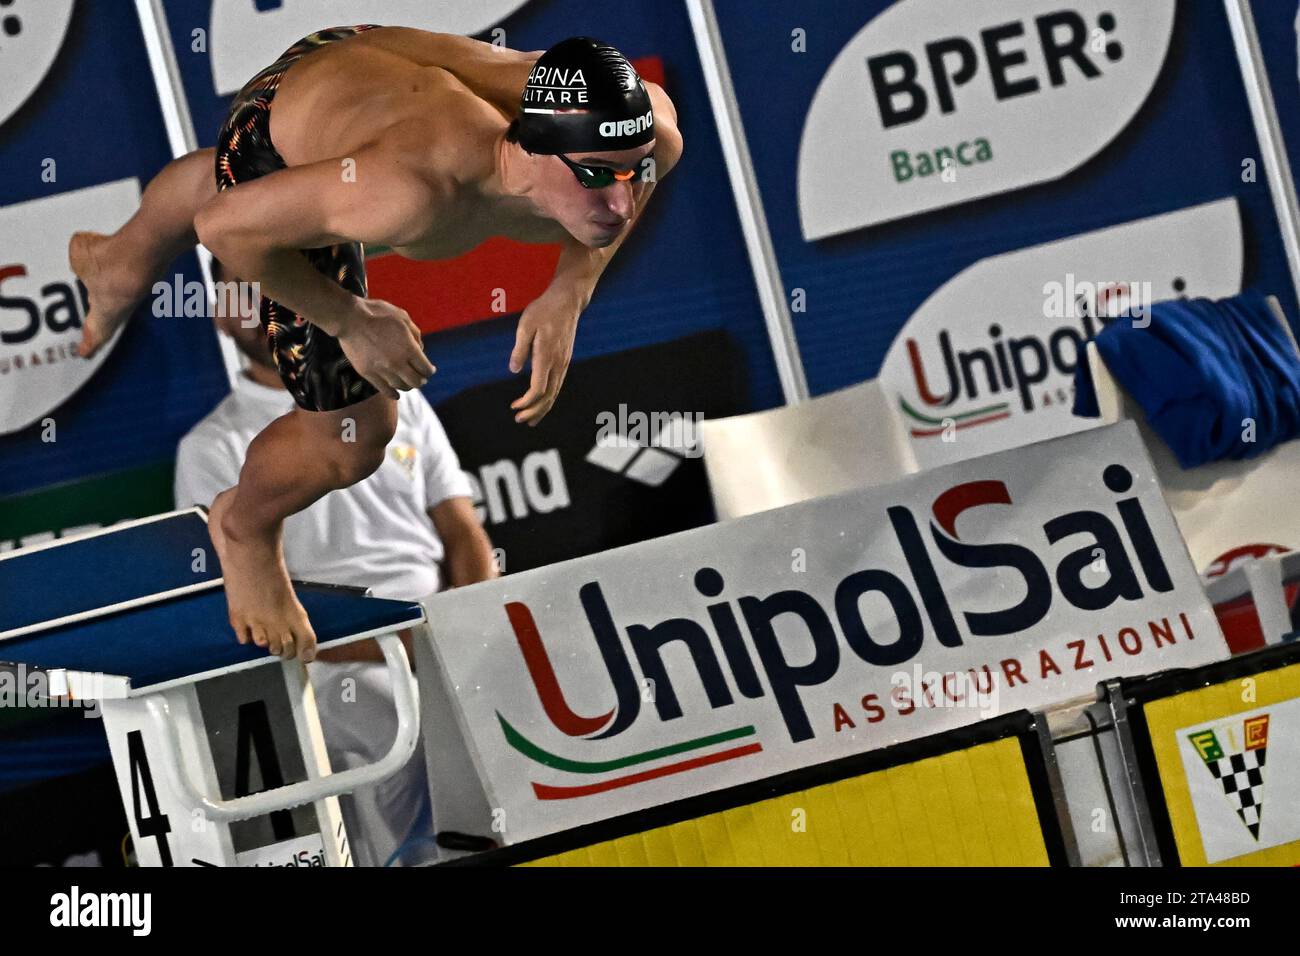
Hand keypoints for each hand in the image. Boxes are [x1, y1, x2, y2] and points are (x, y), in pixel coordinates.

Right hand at [337, 298, 435, 398]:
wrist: (350, 319)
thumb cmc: (377, 314)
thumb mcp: (402, 317)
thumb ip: (415, 334)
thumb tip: (420, 348)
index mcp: (409, 349)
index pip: (426, 369)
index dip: (430, 370)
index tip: (429, 370)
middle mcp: (398, 363)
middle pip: (416, 381)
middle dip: (421, 380)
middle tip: (421, 378)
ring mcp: (382, 370)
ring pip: (401, 386)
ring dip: (408, 386)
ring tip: (408, 383)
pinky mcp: (368, 374)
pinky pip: (384, 390)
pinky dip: (393, 394)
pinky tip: (396, 394)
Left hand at [509, 288, 580, 425]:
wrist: (568, 301)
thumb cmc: (544, 311)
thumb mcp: (525, 326)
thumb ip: (519, 350)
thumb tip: (513, 371)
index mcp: (546, 356)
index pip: (539, 388)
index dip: (526, 402)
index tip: (514, 407)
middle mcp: (558, 363)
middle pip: (548, 396)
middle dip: (534, 412)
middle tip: (520, 421)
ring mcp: (564, 363)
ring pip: (555, 393)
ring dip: (543, 409)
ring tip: (531, 420)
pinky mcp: (565, 360)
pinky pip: (558, 385)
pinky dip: (549, 398)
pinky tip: (542, 403)